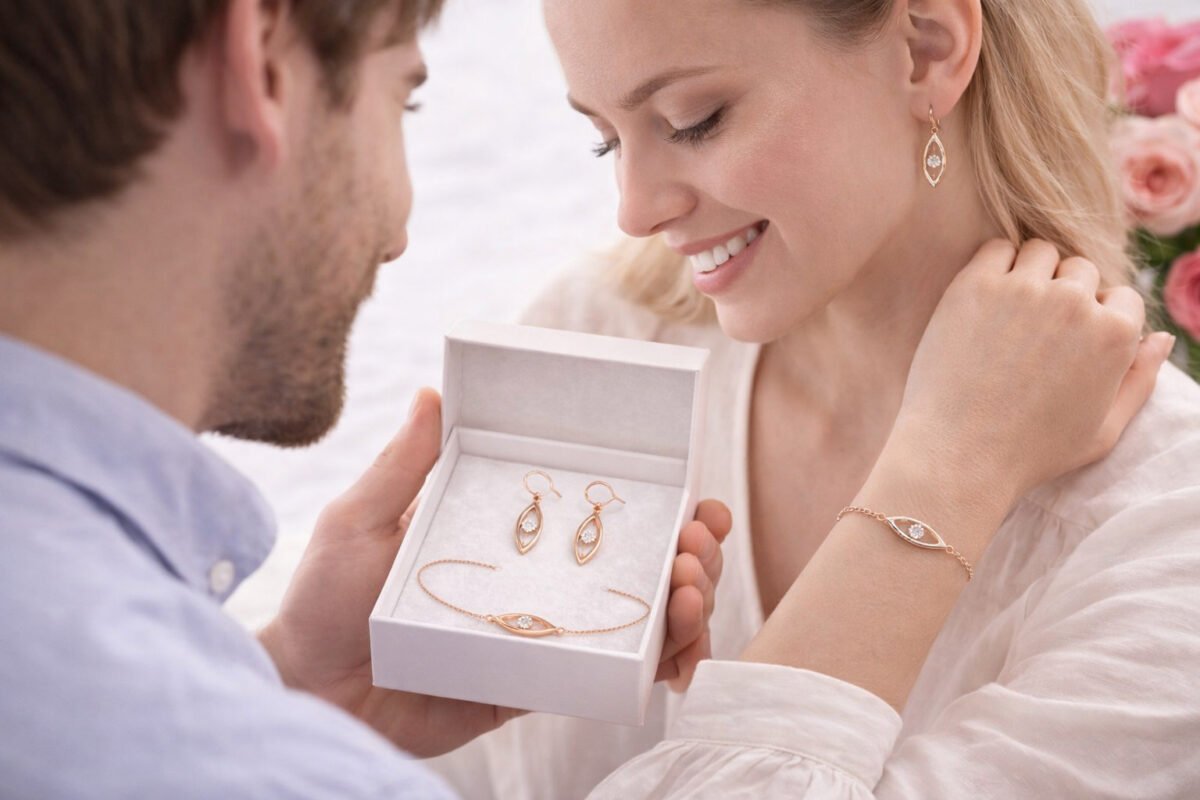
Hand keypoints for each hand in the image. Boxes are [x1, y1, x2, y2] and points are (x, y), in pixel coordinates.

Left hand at [259, 389, 731, 756]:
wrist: (310, 693)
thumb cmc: (326, 601)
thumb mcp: (360, 520)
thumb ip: (402, 466)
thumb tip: (431, 392)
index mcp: (514, 536)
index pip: (603, 513)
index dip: (665, 504)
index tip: (696, 496)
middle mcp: (541, 582)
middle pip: (641, 565)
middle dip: (692, 553)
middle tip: (694, 545)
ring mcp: (547, 636)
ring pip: (643, 622)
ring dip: (690, 609)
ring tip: (689, 595)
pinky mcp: (538, 686)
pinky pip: (613, 680)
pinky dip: (661, 672)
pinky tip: (679, 664)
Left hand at [891, 239, 1173, 511]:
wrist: (958, 454)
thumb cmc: (1030, 453)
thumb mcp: (1103, 431)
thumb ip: (1140, 380)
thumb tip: (1163, 338)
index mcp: (1115, 334)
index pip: (1120, 297)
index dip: (1096, 318)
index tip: (1067, 343)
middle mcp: (1074, 302)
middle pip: (1080, 270)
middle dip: (1064, 293)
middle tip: (1031, 332)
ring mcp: (1023, 289)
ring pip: (1040, 252)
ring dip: (1031, 273)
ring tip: (1008, 313)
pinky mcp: (975, 285)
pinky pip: (995, 249)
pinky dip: (994, 264)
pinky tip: (984, 299)